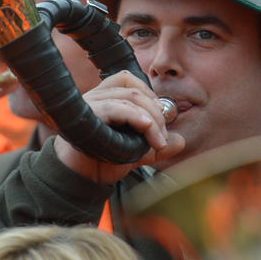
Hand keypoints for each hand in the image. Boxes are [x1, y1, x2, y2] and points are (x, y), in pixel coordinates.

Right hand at [54, 70, 184, 183]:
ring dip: (151, 118)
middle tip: (163, 137)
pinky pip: (114, 108)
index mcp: (104, 97)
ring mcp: (89, 104)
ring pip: (128, 97)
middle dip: (156, 112)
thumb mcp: (136, 152)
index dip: (149, 94)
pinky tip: (147, 127)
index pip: (128, 79)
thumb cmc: (101, 162)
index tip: (161, 118)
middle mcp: (95, 96)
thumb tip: (180, 141)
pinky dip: (135, 116)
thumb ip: (155, 145)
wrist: (80, 181)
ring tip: (157, 141)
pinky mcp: (86, 117)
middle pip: (133, 89)